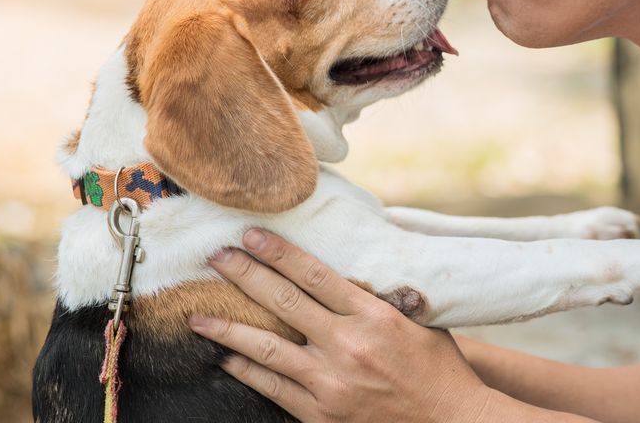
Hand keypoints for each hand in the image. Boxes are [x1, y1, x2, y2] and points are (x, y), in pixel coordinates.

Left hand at [189, 229, 493, 422]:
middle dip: (245, 275)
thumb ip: (389, 294)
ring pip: (266, 349)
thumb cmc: (441, 368)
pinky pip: (272, 388)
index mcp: (374, 315)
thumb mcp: (422, 320)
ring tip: (198, 315)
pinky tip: (225, 359)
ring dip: (227, 329)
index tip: (251, 235)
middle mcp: (348, 346)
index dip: (279, 253)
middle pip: (284, 302)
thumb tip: (366, 263)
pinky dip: (246, 371)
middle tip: (216, 257)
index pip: (315, 275)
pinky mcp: (321, 414)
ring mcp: (331, 383)